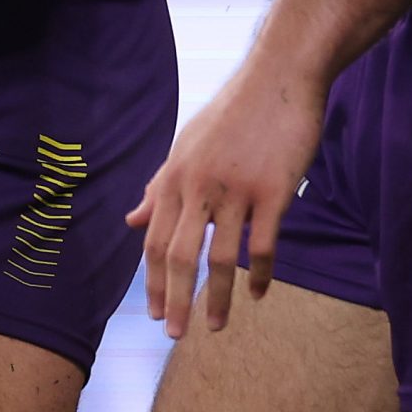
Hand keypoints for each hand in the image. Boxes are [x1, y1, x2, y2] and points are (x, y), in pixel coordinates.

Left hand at [126, 47, 325, 338]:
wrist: (279, 77)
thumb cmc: (233, 113)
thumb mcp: (187, 145)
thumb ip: (162, 185)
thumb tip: (133, 219)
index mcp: (176, 175)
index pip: (155, 238)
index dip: (152, 280)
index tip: (155, 312)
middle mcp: (199, 185)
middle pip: (179, 255)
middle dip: (175, 300)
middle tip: (175, 334)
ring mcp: (236, 189)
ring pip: (220, 258)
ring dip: (216, 299)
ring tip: (214, 326)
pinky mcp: (273, 191)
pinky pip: (262, 245)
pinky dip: (259, 275)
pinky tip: (258, 294)